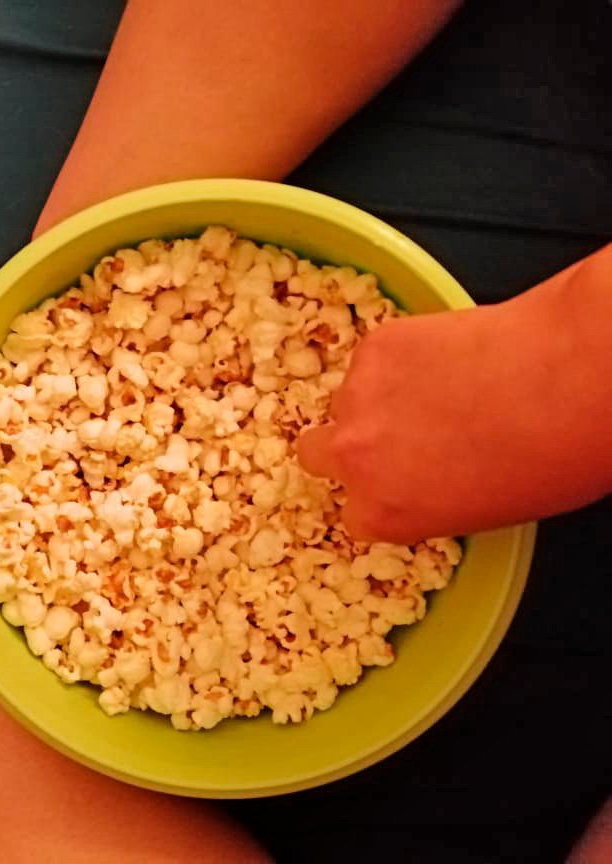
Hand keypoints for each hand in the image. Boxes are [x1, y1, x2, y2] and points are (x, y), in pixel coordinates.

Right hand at [297, 253, 611, 541]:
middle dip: (347, 445)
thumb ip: (428, 503)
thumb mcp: (485, 511)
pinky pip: (374, 354)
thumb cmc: (549, 456)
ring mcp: (359, 395)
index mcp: (383, 512)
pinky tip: (447, 357)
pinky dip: (402, 356)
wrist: (570, 380)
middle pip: (315, 453)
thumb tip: (429, 484)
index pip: (352, 513)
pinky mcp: (375, 345)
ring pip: (348, 397)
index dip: (376, 493)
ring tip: (438, 388)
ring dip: (379, 395)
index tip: (395, 482)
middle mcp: (355, 458)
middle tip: (394, 433)